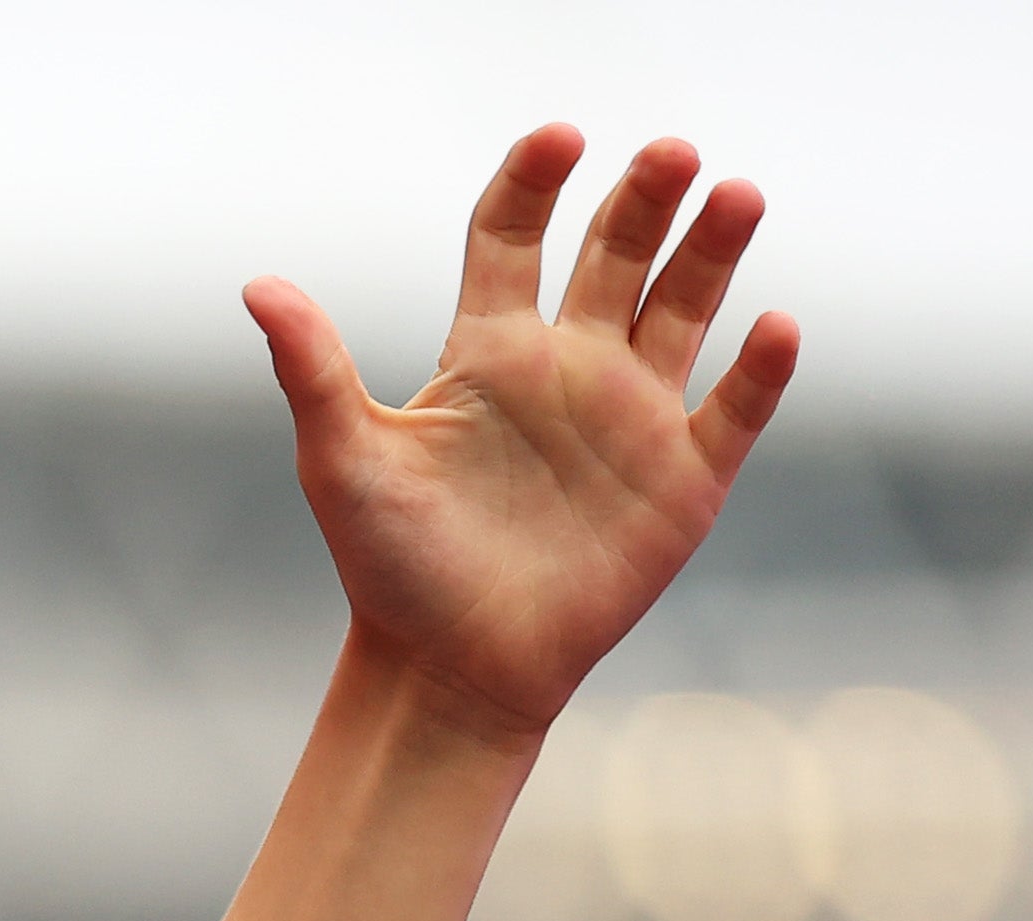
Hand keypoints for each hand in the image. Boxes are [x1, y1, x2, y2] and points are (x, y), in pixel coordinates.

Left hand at [247, 127, 798, 736]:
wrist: (449, 671)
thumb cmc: (390, 569)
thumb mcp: (341, 462)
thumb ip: (312, 370)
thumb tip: (258, 286)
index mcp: (487, 354)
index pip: (511, 240)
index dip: (532, 184)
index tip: (558, 137)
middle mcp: (566, 369)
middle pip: (613, 255)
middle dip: (644, 200)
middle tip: (672, 152)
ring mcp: (631, 418)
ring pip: (684, 307)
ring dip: (712, 252)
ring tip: (736, 195)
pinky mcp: (682, 479)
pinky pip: (735, 409)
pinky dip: (759, 369)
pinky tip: (774, 324)